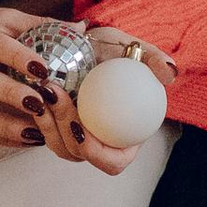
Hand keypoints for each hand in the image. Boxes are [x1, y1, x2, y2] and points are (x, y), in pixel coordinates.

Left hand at [32, 31, 178, 177]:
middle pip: (79, 155)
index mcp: (126, 139)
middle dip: (62, 133)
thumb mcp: (136, 48)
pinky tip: (35, 92)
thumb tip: (171, 74)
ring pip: (59, 147)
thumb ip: (155, 59)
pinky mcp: (56, 128)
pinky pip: (45, 133)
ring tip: (43, 91)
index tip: (81, 127)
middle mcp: (101, 143)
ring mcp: (77, 138)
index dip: (96, 153)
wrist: (91, 43)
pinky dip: (38, 116)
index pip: (114, 162)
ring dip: (47, 123)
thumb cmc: (117, 50)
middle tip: (54, 96)